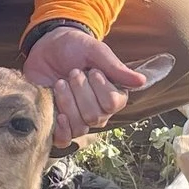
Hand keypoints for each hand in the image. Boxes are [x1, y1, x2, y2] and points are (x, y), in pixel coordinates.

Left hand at [22, 25, 150, 147]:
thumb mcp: (94, 50)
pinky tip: (58, 114)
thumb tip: (141, 81)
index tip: (92, 71)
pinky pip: (64, 141)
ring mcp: (79, 119)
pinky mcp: (59, 124)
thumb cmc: (75, 48)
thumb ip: (115, 67)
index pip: (112, 104)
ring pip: (80, 127)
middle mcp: (99, 112)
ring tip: (59, 83)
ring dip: (67, 102)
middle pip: (94, 116)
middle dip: (80, 91)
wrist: (47, 48)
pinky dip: (62, 130)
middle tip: (72, 73)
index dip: (100, 87)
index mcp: (113, 95)